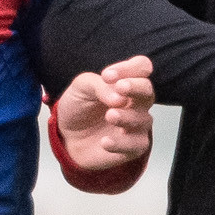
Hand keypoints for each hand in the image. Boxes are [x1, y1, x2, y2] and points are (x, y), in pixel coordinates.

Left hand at [55, 54, 157, 173]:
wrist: (66, 138)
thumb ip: (99, 85)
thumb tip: (119, 97)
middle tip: (120, 87)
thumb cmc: (78, 108)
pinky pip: (136, 145)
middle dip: (136, 87)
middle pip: (148, 91)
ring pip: (144, 119)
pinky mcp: (132, 147)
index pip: (141, 67)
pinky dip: (121, 143)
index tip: (107, 75)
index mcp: (126, 82)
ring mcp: (136, 125)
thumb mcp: (81, 88)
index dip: (130, 68)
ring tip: (110, 115)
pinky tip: (105, 142)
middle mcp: (135, 102)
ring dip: (127, 116)